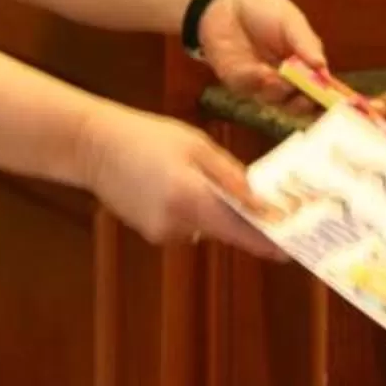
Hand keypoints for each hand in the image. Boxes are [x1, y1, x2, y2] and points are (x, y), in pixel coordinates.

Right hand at [72, 102, 283, 260]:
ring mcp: (161, 232)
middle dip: (242, 217)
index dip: (267, 241)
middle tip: (259, 200)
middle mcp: (177, 224)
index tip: (291, 248)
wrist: (94, 146)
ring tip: (195, 176)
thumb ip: (230, 176)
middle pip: (225, 230)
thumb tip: (262, 200)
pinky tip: (174, 184)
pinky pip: (185, 225)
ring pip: (205, 227)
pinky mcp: (151, 233)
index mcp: (191, 199)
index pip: (239, 230)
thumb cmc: (148, 137)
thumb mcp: (197, 146)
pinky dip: (191, 210)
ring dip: (213, 210)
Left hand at [195, 0, 325, 108]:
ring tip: (278, 76)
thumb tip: (322, 67)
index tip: (329, 99)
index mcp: (302, 62)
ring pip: (275, 100)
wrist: (223, 1)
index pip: (318, 86)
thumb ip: (306, 43)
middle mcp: (284, 77)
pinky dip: (256, 82)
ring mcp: (261, 82)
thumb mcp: (290, 20)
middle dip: (303, 102)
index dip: (325, 96)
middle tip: (304, 96)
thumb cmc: (262, 7)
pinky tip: (260, 71)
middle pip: (299, 102)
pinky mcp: (238, 82)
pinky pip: (250, 89)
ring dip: (279, 91)